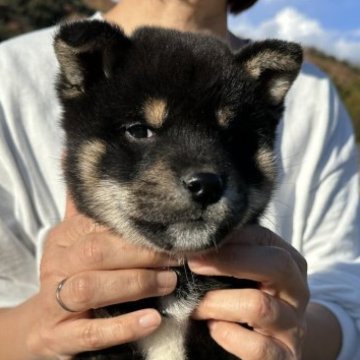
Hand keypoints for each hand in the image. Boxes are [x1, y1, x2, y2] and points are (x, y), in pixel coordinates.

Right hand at [26, 196, 176, 358]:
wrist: (39, 326)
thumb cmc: (72, 275)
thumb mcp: (78, 241)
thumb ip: (90, 212)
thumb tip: (85, 160)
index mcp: (64, 238)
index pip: (98, 225)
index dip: (135, 228)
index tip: (168, 230)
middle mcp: (56, 266)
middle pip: (96, 252)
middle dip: (141, 255)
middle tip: (176, 258)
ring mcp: (52, 303)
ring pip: (91, 288)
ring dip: (136, 284)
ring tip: (170, 283)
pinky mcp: (56, 337)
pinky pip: (91, 333)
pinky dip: (124, 326)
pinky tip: (153, 319)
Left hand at [188, 225, 308, 359]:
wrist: (273, 342)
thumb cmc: (248, 296)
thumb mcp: (244, 272)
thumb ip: (228, 254)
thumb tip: (194, 244)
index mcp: (288, 261)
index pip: (261, 237)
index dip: (227, 239)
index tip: (194, 244)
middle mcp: (297, 290)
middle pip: (275, 263)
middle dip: (228, 261)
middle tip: (193, 265)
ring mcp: (294, 326)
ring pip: (259, 306)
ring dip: (217, 303)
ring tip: (194, 305)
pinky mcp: (284, 357)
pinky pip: (258, 347)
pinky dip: (227, 335)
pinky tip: (213, 328)